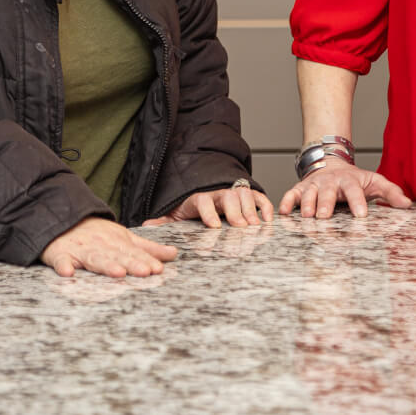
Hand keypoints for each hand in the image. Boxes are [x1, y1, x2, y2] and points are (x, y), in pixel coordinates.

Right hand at [40, 217, 178, 277]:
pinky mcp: (60, 254)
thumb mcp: (124, 238)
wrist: (63, 219)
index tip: (158, 269)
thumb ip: (148, 248)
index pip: (133, 252)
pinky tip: (68, 272)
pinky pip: (61, 261)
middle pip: (117, 256)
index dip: (145, 260)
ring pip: (94, 258)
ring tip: (117, 273)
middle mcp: (101, 245)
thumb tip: (174, 254)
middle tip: (145, 271)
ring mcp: (81, 250)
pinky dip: (63, 266)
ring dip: (105, 265)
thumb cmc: (98, 234)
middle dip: (131, 263)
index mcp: (117, 242)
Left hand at [142, 183, 273, 227]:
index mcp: (199, 198)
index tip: (214, 226)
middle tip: (241, 226)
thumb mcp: (176, 212)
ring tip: (255, 226)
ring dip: (251, 210)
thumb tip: (147, 227)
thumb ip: (164, 221)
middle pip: (228, 197)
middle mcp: (219, 193)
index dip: (209, 213)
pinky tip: (268, 220)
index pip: (203, 201)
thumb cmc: (193, 205)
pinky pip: (259, 196)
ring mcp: (234, 192)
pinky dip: (265, 207)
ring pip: (244, 195)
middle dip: (235, 211)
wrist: (206, 187)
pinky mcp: (248, 194)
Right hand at [278, 159, 412, 217]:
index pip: (354, 191)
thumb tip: (407, 205)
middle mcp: (330, 182)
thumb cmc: (354, 179)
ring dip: (306, 204)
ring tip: (306, 216)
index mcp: (349, 181)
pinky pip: (291, 194)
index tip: (361, 215)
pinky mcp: (300, 188)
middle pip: (327, 192)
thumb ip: (391, 192)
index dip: (358, 202)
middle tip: (325, 217)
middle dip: (326, 204)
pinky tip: (284, 212)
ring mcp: (313, 184)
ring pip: (308, 193)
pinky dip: (287, 202)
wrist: (331, 163)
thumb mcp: (375, 181)